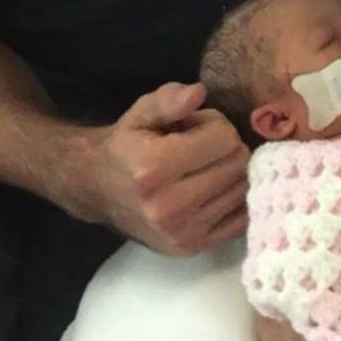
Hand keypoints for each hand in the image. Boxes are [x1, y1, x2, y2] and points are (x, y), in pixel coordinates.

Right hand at [78, 82, 249, 255]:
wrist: (98, 190)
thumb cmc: (126, 146)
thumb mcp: (140, 113)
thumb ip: (168, 100)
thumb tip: (198, 92)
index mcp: (153, 169)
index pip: (224, 138)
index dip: (215, 124)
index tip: (196, 127)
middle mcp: (167, 206)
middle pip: (237, 164)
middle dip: (226, 147)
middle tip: (202, 146)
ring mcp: (181, 232)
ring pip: (243, 189)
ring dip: (231, 172)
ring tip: (204, 167)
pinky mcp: (192, 248)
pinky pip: (242, 219)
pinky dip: (235, 199)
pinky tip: (215, 188)